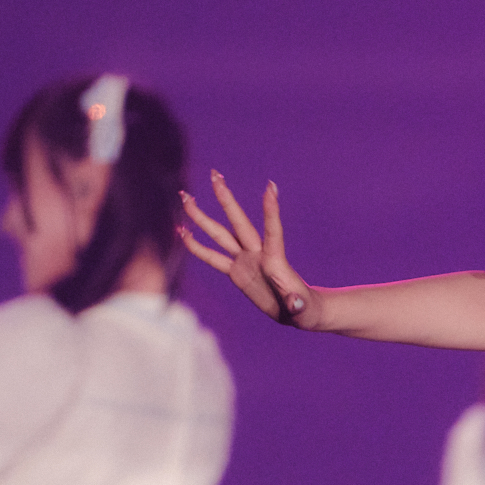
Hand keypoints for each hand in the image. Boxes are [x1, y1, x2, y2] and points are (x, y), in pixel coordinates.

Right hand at [179, 173, 320, 325]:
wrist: (296, 310)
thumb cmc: (303, 307)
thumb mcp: (301, 307)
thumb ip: (296, 303)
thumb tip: (295, 303)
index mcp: (275, 259)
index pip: (272, 230)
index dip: (271, 211)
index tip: (270, 187)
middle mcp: (258, 253)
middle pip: (238, 222)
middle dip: (226, 199)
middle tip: (215, 174)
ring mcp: (245, 260)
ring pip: (220, 234)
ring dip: (201, 217)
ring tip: (185, 197)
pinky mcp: (235, 272)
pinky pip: (212, 257)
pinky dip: (196, 245)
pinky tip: (181, 231)